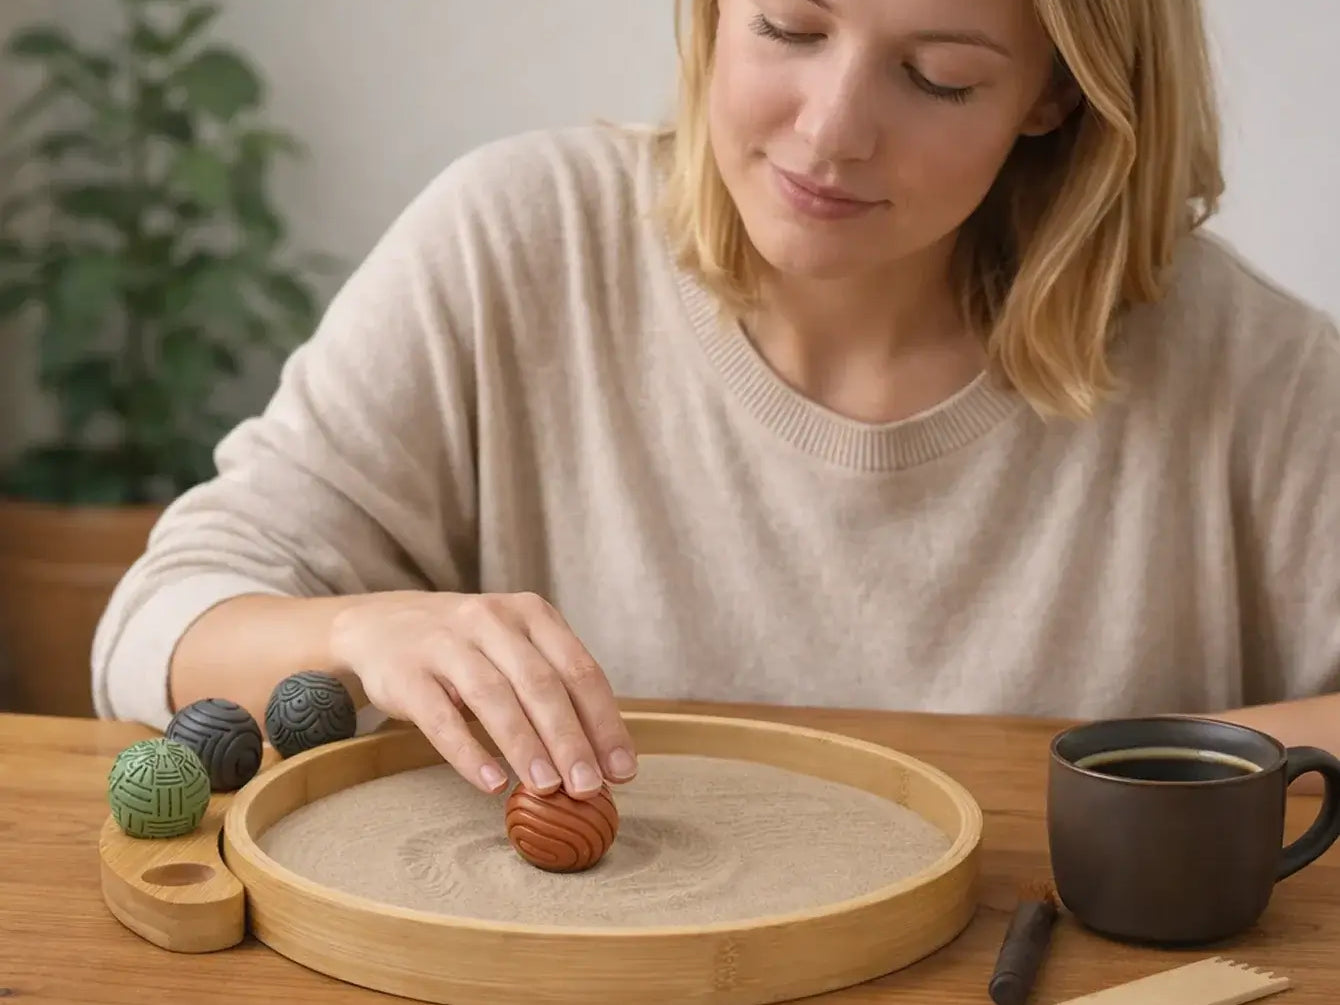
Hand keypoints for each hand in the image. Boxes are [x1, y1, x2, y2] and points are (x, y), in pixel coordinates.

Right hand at [328, 590, 636, 797]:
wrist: (382, 624)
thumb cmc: (469, 648)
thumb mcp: (515, 648)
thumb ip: (555, 691)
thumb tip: (601, 760)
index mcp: (532, 614)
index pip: (580, 669)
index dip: (604, 722)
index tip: (622, 769)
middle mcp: (492, 620)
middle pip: (541, 684)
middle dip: (570, 739)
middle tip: (588, 787)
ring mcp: (446, 644)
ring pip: (494, 697)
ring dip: (525, 746)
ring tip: (547, 788)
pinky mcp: (406, 673)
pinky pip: (441, 717)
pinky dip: (469, 753)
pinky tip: (492, 783)